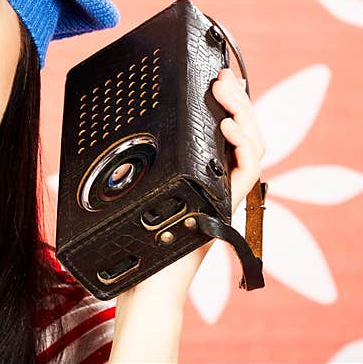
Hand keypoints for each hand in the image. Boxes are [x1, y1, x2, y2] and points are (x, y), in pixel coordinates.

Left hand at [115, 66, 266, 306]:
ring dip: (243, 113)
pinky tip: (226, 126)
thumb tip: (110, 134)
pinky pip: (248, 172)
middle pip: (244, 133)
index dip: (228, 103)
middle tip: (222, 75)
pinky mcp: (226, 209)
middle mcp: (220, 184)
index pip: (227, 133)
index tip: (216, 76)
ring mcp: (225, 196)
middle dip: (237, 99)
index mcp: (204, 177)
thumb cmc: (138, 246)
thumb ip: (135, 168)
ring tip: (225, 91)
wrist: (145, 288)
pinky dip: (243, 145)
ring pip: (253, 146)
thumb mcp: (136, 194)